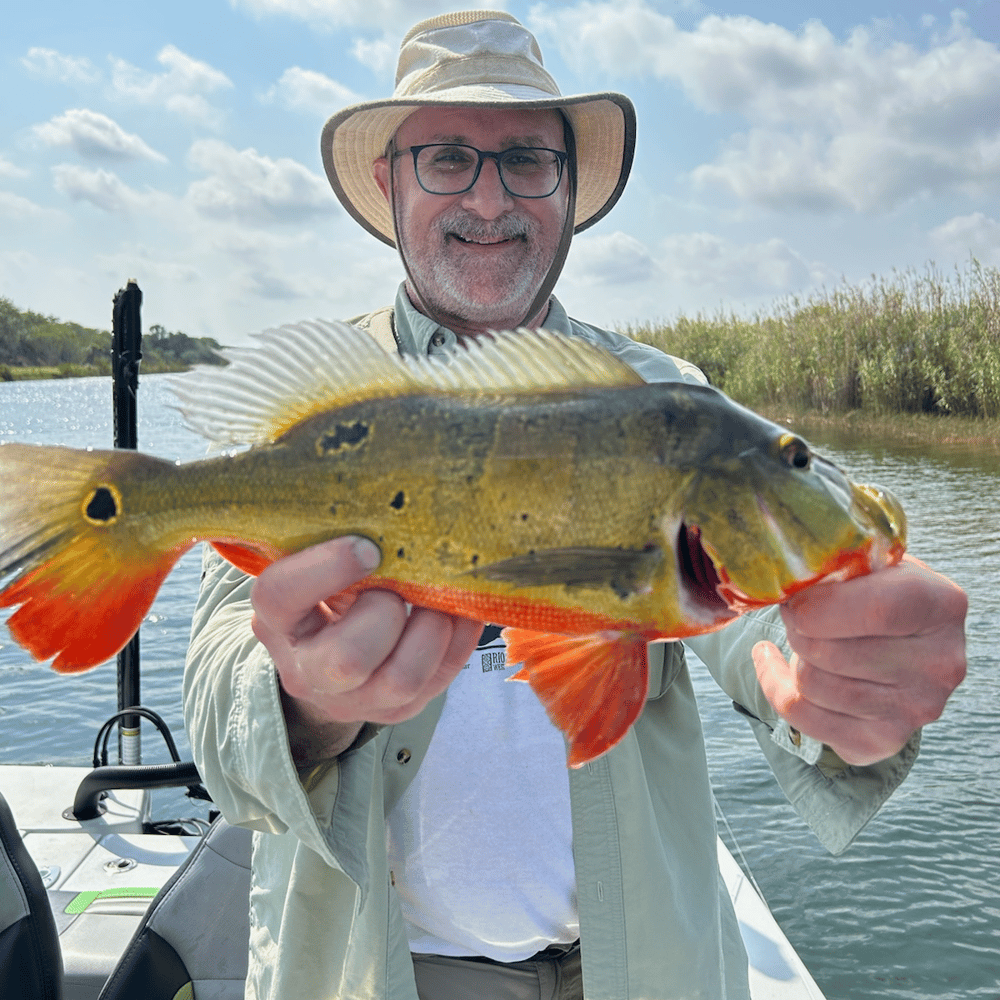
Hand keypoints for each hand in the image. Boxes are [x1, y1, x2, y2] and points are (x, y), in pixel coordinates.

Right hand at [250, 537, 482, 762]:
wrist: (327, 660)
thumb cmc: (324, 594)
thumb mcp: (310, 566)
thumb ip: (329, 540)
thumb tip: (387, 506)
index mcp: (277, 620)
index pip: (279, 596)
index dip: (324, 568)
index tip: (366, 547)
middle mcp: (309, 670)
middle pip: (347, 658)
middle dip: (386, 611)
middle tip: (399, 586)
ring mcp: (358, 699)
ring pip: (402, 678)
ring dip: (431, 627)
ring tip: (438, 596)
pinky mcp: (400, 709)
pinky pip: (441, 676)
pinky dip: (459, 634)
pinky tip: (459, 607)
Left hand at [752, 554, 966, 765]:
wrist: (897, 643)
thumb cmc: (873, 592)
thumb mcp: (867, 564)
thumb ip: (835, 564)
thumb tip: (783, 578)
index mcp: (941, 605)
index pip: (877, 611)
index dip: (818, 605)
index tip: (794, 597)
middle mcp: (940, 664)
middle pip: (829, 652)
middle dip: (796, 628)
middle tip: (796, 615)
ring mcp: (915, 709)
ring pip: (812, 684)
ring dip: (792, 656)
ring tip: (801, 637)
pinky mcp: (882, 741)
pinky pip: (800, 714)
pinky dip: (774, 685)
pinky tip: (774, 662)